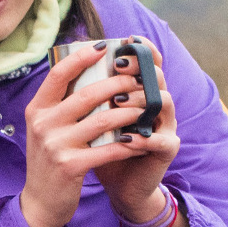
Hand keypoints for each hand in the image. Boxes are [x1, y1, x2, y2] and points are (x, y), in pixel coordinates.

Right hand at [18, 41, 166, 226]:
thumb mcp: (47, 129)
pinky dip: (127, 143)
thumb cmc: (50, 161)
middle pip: (87, 94)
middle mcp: (43, 124)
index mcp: (37, 110)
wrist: (40, 203)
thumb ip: (62, 104)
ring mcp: (56, 145)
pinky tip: (140, 139)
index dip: (81, 57)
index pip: (58, 74)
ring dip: (129, 111)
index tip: (104, 46)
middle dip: (118, 83)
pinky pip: (107, 148)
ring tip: (145, 107)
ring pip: (102, 120)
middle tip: (139, 79)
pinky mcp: (71, 166)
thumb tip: (87, 71)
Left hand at [83, 43, 180, 226]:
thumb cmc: (101, 149)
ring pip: (163, 102)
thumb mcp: (89, 120)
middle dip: (137, 69)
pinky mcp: (167, 149)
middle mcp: (157, 104)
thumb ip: (84, 96)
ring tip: (118, 103)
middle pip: (157, 75)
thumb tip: (60, 64)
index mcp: (140, 92)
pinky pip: (160, 139)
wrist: (120, 187)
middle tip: (117, 66)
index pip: (148, 62)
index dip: (141, 49)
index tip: (124, 39)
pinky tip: (126, 139)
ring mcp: (166, 125)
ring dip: (139, 100)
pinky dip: (143, 138)